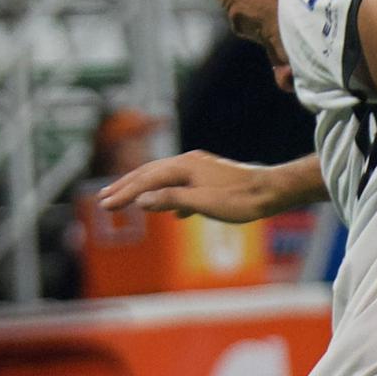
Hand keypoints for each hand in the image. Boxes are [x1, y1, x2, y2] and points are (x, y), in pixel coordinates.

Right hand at [95, 151, 306, 221]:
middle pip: (150, 174)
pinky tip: (174, 213)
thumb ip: (171, 200)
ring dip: (145, 190)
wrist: (273, 191)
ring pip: (165, 178)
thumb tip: (142, 200)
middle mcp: (189, 162)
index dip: (124, 193)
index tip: (104, 206)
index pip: (146, 181)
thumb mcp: (203, 203)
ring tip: (129, 201)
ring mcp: (200, 168)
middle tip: (103, 199)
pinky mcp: (210, 178)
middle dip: (126, 187)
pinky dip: (169, 196)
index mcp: (184, 167)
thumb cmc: (241, 199)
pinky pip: (181, 185)